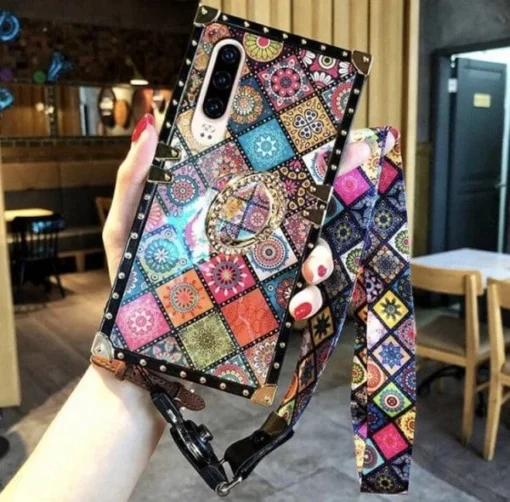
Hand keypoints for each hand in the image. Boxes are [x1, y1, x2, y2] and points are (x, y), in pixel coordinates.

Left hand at [103, 115, 394, 319]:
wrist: (140, 348)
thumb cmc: (135, 282)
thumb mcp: (128, 228)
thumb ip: (134, 182)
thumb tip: (149, 127)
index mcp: (227, 212)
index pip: (271, 178)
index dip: (309, 158)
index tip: (346, 139)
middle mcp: (254, 239)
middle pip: (305, 212)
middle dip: (336, 191)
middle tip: (352, 176)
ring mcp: (264, 275)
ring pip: (312, 258)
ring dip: (322, 259)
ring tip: (310, 270)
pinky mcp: (267, 309)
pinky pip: (301, 302)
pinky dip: (307, 301)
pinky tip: (294, 305)